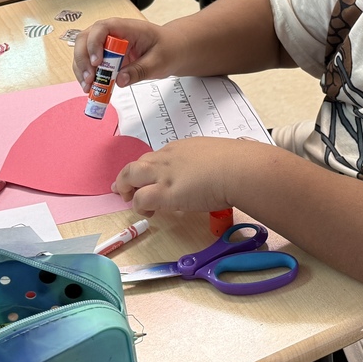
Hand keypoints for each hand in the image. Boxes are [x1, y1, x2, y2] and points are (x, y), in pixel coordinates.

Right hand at [72, 17, 181, 90]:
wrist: (174, 48)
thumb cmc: (168, 48)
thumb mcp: (158, 62)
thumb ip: (139, 71)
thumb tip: (120, 80)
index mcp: (127, 28)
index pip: (102, 28)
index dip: (94, 43)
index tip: (97, 62)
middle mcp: (113, 33)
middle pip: (86, 39)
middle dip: (83, 59)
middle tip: (90, 79)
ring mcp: (108, 44)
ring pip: (84, 51)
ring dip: (82, 69)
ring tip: (88, 87)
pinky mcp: (107, 55)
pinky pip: (90, 62)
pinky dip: (87, 74)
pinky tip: (91, 87)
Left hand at [112, 137, 248, 215]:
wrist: (239, 169)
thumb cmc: (238, 162)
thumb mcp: (218, 156)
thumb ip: (209, 164)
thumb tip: (216, 173)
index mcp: (181, 149)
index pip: (157, 157)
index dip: (149, 169)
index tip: (149, 178)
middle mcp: (168, 158)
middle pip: (138, 164)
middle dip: (127, 176)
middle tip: (124, 189)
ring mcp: (164, 174)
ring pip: (130, 175)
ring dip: (126, 188)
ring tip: (129, 200)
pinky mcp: (164, 193)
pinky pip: (141, 198)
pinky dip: (139, 206)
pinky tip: (148, 213)